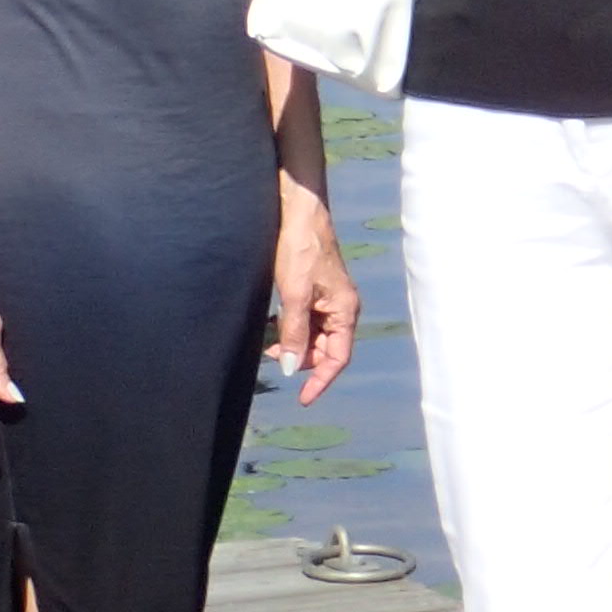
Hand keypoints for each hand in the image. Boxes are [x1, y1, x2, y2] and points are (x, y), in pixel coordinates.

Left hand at [272, 193, 360, 403]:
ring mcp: (328, 300)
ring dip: (291, 343)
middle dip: (300, 358)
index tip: (303, 399)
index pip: (337, 358)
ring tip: (267, 340)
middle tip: (271, 356)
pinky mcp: (315, 291)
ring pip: (312, 336)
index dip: (321, 381)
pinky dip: (289, 328)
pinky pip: (305, 321)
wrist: (300, 212)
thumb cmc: (301, 249)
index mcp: (345, 311)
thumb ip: (293, 334)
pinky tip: (271, 324)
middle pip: (324, 349)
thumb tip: (291, 368)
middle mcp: (341, 308)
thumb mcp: (293, 295)